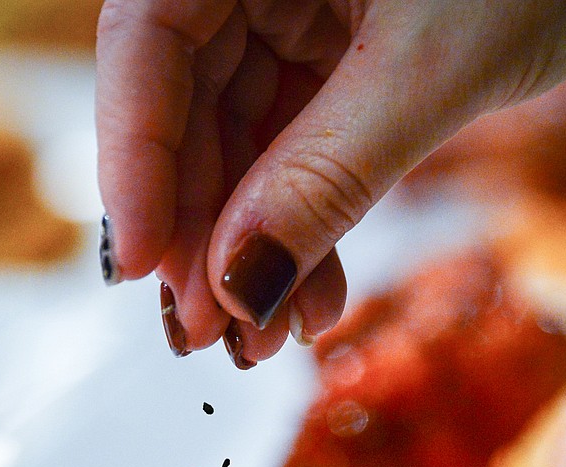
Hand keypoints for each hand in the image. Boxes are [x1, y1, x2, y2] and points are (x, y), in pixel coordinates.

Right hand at [95, 0, 565, 365]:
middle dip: (206, 228)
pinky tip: (314, 293)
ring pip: (246, 136)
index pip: (146, 39)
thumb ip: (327, 175)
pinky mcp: (347, 50)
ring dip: (257, 243)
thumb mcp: (431, 69)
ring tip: (268, 335)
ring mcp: (303, 5)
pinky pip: (304, 143)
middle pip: (189, 102)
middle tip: (214, 332)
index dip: (134, 159)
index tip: (143, 267)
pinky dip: (310, 219)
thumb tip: (239, 286)